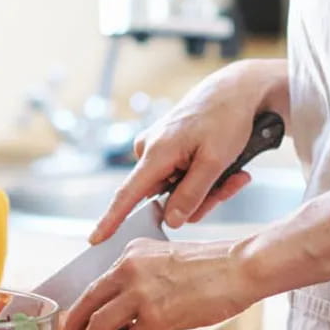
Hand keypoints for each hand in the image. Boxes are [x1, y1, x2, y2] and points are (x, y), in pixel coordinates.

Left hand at [56, 237, 255, 329]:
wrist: (240, 267)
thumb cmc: (212, 266)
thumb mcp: (166, 257)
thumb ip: (143, 274)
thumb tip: (126, 304)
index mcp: (131, 253)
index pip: (97, 283)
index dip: (82, 306)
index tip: (77, 320)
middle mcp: (129, 269)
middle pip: (89, 302)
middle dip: (75, 326)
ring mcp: (141, 292)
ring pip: (100, 323)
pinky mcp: (157, 316)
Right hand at [90, 59, 289, 243]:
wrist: (234, 90)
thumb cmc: (225, 119)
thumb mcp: (215, 161)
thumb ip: (192, 195)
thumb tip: (171, 220)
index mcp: (156, 152)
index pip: (127, 194)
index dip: (111, 220)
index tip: (95, 239)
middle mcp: (149, 150)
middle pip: (165, 197)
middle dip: (199, 200)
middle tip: (231, 185)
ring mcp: (157, 150)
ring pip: (178, 190)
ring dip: (207, 189)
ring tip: (233, 173)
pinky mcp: (168, 149)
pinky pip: (182, 177)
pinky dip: (205, 178)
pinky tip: (229, 168)